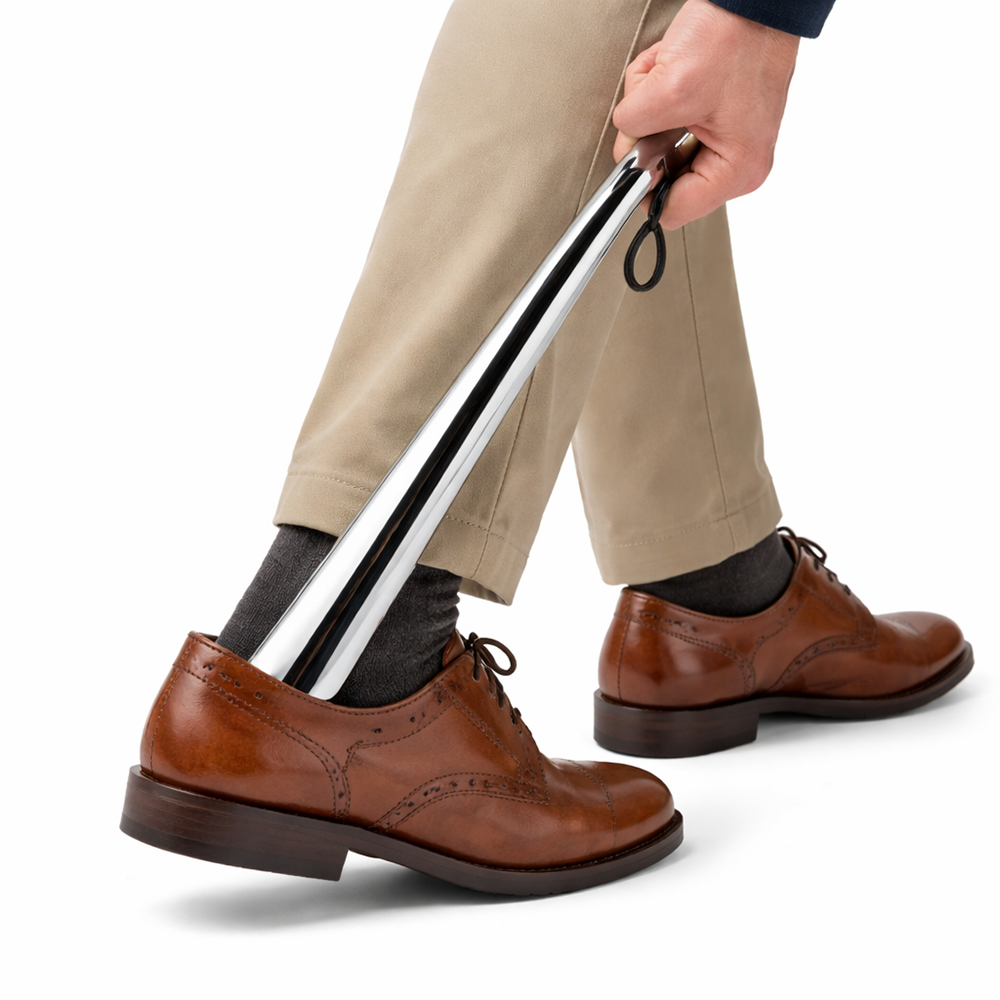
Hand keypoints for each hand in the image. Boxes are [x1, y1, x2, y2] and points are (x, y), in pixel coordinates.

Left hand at [612, 0, 799, 229]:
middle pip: (665, 178)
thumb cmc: (733, 36)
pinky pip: (671, 121)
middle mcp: (735, 163)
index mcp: (736, 171)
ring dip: (653, 110)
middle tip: (657, 100)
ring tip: (668, 76)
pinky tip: (673, 67)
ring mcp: (727, 140)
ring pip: (663, 146)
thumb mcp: (670, 90)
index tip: (635, 153)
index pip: (670, 211)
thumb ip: (634, 131)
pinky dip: (661, 94)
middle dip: (650, 137)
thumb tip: (624, 150)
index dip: (643, 185)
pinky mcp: (717, 119)